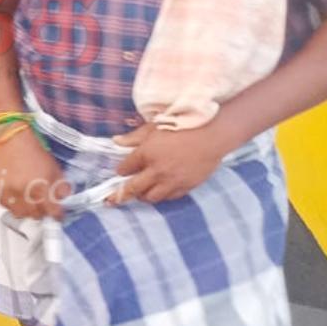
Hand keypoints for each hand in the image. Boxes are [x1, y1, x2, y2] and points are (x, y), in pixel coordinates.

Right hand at [0, 130, 68, 219]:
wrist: (12, 139)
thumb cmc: (35, 153)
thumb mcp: (55, 169)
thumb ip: (61, 188)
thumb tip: (63, 200)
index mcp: (41, 188)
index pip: (53, 212)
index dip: (57, 215)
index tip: (57, 214)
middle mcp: (24, 193)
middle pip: (34, 216)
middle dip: (40, 213)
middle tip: (41, 206)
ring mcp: (7, 191)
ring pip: (18, 213)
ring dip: (24, 210)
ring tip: (27, 203)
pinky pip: (3, 203)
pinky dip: (10, 203)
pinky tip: (14, 196)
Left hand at [109, 122, 235, 205]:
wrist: (211, 135)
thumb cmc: (182, 127)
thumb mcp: (153, 127)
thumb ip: (133, 137)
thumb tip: (116, 141)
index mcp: (146, 154)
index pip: (125, 168)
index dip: (121, 170)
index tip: (120, 171)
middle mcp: (157, 171)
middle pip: (134, 188)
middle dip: (122, 193)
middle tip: (115, 198)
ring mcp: (172, 181)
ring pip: (152, 197)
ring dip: (144, 196)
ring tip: (141, 194)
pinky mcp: (187, 186)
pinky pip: (170, 197)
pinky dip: (163, 196)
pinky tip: (161, 192)